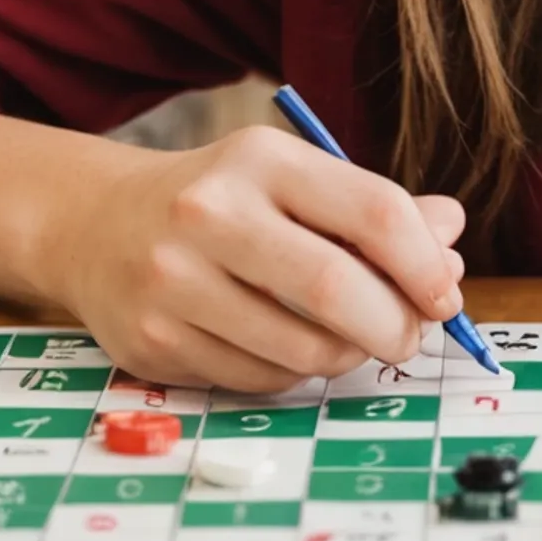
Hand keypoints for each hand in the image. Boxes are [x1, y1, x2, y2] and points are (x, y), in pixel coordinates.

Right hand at [37, 125, 469, 391]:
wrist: (92, 224)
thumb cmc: (220, 202)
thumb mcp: (290, 180)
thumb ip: (371, 209)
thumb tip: (449, 236)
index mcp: (261, 160)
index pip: (373, 212)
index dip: (425, 264)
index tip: (446, 294)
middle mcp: (210, 214)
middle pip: (337, 289)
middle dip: (395, 326)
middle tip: (410, 336)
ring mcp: (174, 281)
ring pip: (301, 349)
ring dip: (347, 357)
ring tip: (351, 341)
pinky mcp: (154, 340)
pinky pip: (258, 380)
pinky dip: (292, 375)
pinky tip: (285, 348)